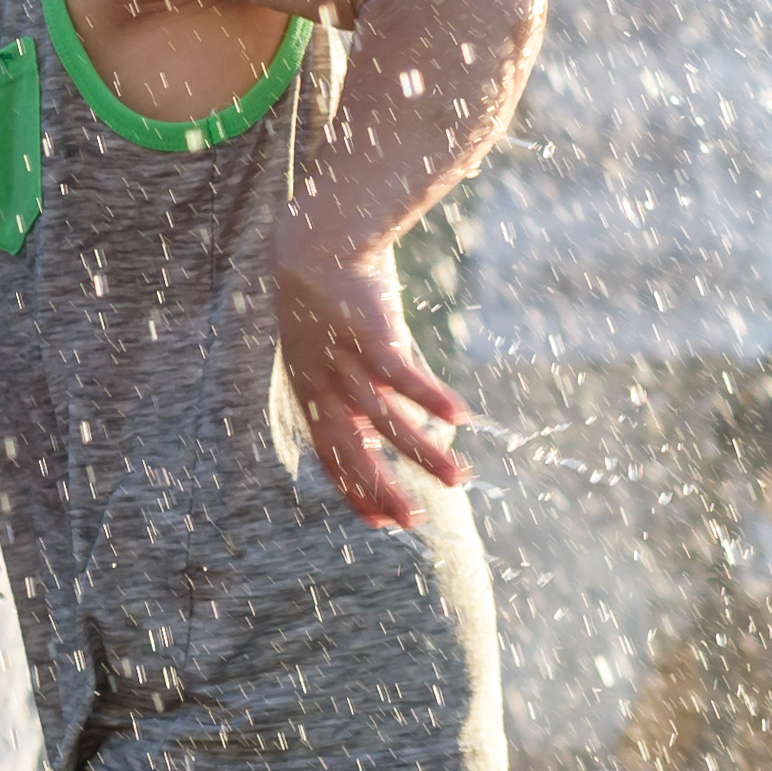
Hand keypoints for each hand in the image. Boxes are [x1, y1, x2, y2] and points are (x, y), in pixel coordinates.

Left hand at [271, 247, 473, 528]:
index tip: (381, 523)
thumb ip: (351, 392)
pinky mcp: (371, 335)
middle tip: (415, 521)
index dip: (354, 490)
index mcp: (311, 395)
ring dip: (425, 452)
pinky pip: (403, 375)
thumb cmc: (329, 306)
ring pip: (387, 419)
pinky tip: (459, 417)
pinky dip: (430, 398)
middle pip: (354, 450)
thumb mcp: (328, 355)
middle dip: (384, 488)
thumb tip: (386, 427)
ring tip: (460, 478)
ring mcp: (346, 362)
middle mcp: (325, 386)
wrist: (316, 247)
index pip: (331, 456)